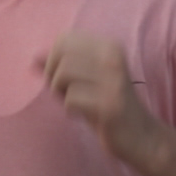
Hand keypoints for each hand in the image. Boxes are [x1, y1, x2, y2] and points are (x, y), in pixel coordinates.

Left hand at [40, 32, 160, 164]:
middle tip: (65, 93)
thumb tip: (34, 57)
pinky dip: (69, 109)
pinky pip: (71, 99)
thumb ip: (60, 67)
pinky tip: (81, 114)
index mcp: (109, 46)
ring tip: (73, 102)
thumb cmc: (107, 105)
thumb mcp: (84, 81)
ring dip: (60, 92)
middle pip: (61, 57)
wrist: (141, 136)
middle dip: (54, 77)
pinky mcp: (109, 104)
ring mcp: (113, 81)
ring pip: (63, 74)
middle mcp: (113, 58)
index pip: (64, 39)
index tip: (64, 77)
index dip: (54, 59)